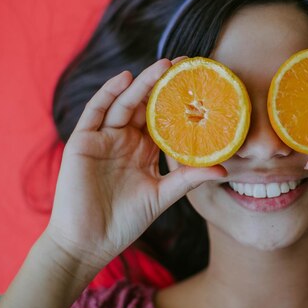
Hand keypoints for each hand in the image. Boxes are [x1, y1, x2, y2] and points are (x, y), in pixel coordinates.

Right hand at [45, 58, 225, 266]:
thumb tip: (224, 169)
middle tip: (185, 64)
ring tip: (163, 65)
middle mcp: (125, 140)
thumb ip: (189, 179)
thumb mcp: (163, 195)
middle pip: (145, 105)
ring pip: (124, 103)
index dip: (179, 102)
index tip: (200, 84)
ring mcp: (103, 138)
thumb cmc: (125, 221)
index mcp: (144, 150)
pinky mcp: (83, 141)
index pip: (164, 118)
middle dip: (163, 83)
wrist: (89, 243)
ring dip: (142, 83)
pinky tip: (125, 79)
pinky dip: (108, 93)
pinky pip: (95, 112)